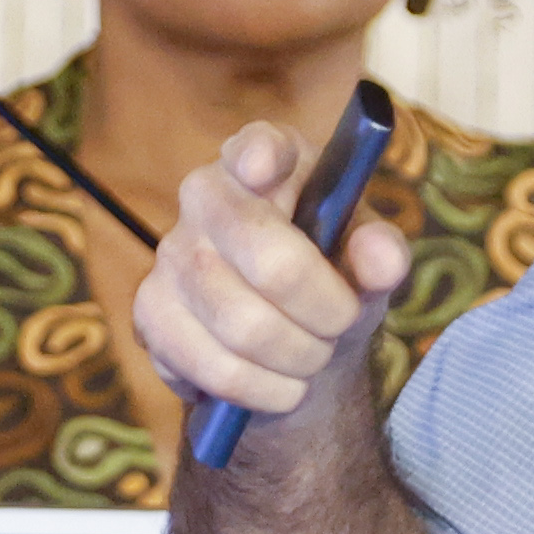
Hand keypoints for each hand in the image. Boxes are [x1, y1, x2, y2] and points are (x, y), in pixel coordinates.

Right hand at [132, 119, 416, 432]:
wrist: (289, 346)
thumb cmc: (331, 281)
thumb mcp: (369, 266)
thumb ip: (382, 255)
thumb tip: (383, 260)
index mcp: (269, 162)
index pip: (259, 144)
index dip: (260, 153)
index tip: (267, 168)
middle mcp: (207, 195)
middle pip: (269, 258)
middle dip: (325, 311)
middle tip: (340, 327)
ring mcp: (171, 253)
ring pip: (243, 324)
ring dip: (298, 357)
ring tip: (313, 358)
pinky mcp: (150, 312)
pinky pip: (213, 365)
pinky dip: (262, 389)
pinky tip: (279, 385)